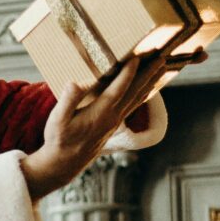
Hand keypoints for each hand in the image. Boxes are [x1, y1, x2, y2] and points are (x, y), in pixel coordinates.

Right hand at [21, 55, 166, 200]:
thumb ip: (67, 101)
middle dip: (148, 73)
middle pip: (135, 92)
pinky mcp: (114, 124)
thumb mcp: (58, 120)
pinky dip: (143, 93)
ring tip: (160, 68)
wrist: (64, 163)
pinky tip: (147, 88)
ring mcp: (115, 121)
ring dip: (150, 81)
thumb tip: (74, 83)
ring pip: (137, 98)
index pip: (119, 89)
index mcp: (100, 113)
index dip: (128, 73)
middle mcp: (112, 117)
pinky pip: (133, 105)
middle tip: (161, 57)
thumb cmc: (59, 139)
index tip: (138, 57)